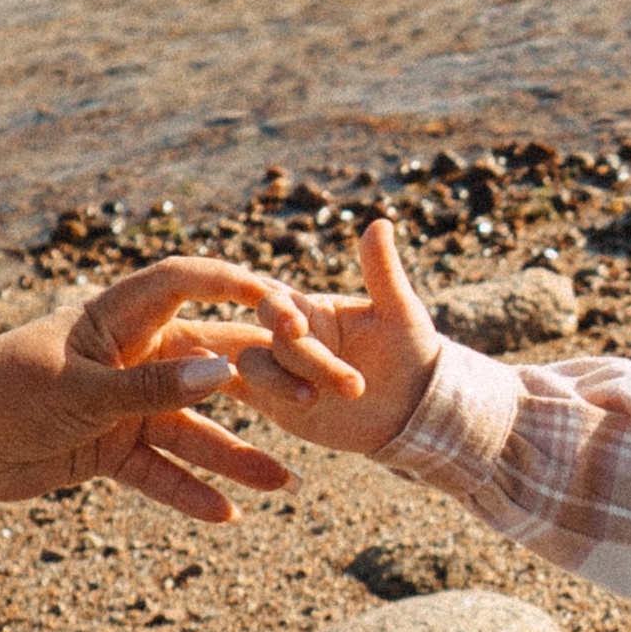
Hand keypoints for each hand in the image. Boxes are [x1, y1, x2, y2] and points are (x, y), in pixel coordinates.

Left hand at [0, 255, 362, 523]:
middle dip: (263, 384)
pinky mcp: (109, 448)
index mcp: (119, 320)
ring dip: (236, 454)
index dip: (237, 286)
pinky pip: (160, 470)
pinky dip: (188, 491)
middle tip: (317, 402)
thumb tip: (226, 373)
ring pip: (193, 428)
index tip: (288, 302)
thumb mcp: (80, 391)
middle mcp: (130, 357)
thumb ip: (152, 388)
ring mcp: (123, 405)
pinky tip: (227, 515)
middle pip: (211, 363)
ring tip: (285, 483)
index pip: (189, 285)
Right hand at [217, 218, 439, 458]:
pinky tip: (217, 386)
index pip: (278, 302)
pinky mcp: (272, 402)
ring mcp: (279, 369)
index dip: (280, 313)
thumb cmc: (410, 353)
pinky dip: (219, 384)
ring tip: (316, 399)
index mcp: (311, 309)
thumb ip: (383, 272)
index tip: (298, 328)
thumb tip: (381, 222)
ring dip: (279, 383)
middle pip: (269, 337)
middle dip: (302, 358)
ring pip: (253, 366)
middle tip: (350, 383)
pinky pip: (238, 389)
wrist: (413, 409)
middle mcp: (288, 336)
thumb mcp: (402, 313)